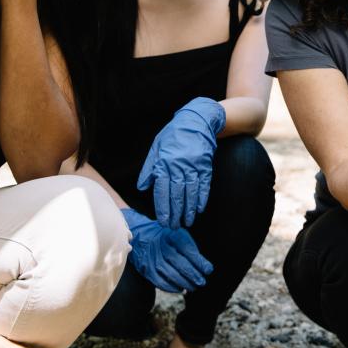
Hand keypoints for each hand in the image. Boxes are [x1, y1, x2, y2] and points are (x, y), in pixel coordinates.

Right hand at [122, 207, 213, 292]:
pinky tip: (180, 288)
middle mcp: (161, 247)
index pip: (188, 250)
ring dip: (185, 283)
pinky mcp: (147, 269)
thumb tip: (204, 267)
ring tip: (194, 287)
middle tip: (202, 281)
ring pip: (171, 275)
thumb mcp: (178, 234)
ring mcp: (153, 259)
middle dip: (194, 275)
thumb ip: (190, 248)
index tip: (209, 270)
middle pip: (181, 264)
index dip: (200, 262)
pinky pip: (161, 282)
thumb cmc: (165, 236)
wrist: (140, 234)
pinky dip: (172, 287)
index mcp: (172, 235)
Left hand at [136, 97, 226, 227]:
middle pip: (176, 195)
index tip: (163, 221)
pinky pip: (204, 185)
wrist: (196, 120)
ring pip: (191, 193)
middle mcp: (178, 167)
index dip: (163, 208)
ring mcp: (193, 166)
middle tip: (174, 226)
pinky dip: (202, 198)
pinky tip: (199, 209)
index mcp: (164, 164)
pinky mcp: (205, 165)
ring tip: (187, 222)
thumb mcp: (156, 148)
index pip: (162, 191)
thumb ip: (149, 169)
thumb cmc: (173, 135)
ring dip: (189, 210)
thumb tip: (141, 188)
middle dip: (175, 213)